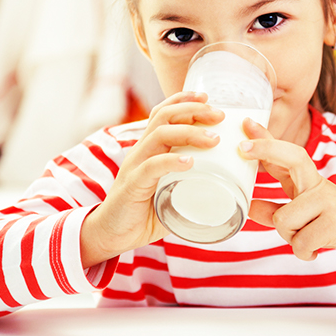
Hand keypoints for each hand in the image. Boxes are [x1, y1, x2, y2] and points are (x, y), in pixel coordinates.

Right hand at [80, 91, 224, 267]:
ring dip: (190, 133)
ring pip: (159, 135)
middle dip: (193, 110)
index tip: (208, 99)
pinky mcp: (132, 186)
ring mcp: (134, 167)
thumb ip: (190, 186)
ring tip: (214, 139)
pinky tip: (190, 163)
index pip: (162, 113)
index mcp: (148, 149)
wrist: (110, 236)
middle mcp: (140, 151)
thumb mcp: (170, 194)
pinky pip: (151, 166)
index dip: (183, 100)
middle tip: (219, 116)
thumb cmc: (142, 215)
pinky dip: (171, 161)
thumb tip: (225, 188)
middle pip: (164, 116)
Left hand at [240, 118, 335, 264]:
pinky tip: (315, 250)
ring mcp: (328, 201)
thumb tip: (250, 207)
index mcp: (309, 181)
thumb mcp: (305, 215)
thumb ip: (277, 210)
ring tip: (308, 239)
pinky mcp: (335, 222)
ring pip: (283, 219)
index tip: (247, 125)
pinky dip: (304, 252)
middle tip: (243, 148)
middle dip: (265, 150)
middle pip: (291, 158)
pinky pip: (300, 241)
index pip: (287, 155)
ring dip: (291, 237)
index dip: (266, 141)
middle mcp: (318, 185)